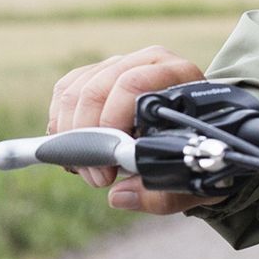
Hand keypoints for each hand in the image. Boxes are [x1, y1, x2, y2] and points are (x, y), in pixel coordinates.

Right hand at [44, 46, 215, 213]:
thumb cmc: (196, 156)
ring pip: (74, 92)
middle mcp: (146, 62)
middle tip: (98, 177)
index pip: (131, 84)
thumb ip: (161, 192)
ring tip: (88, 170)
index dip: (110, 123)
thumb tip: (119, 196)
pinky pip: (64, 91)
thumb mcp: (190, 180)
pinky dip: (61, 123)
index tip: (110, 165)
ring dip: (70, 135)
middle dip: (87, 138)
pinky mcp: (96, 74)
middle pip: (96, 88)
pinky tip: (73, 150)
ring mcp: (119, 64)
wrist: (198, 137)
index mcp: (177, 75)